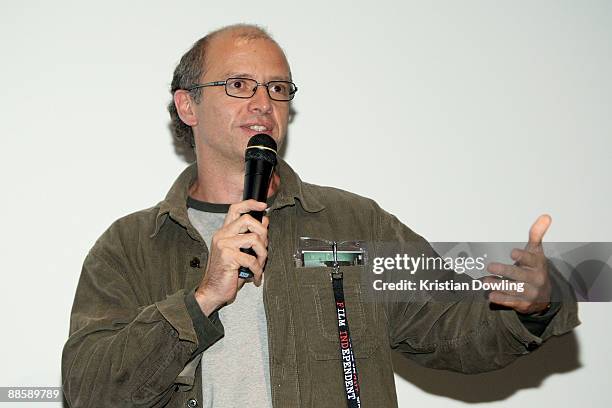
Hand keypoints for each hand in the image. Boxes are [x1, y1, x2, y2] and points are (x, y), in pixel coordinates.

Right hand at [194, 199, 268, 314]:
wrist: (213, 291)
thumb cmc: (227, 273)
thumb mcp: (240, 252)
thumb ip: (250, 237)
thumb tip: (264, 221)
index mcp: (224, 232)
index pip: (235, 209)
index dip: (250, 204)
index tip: (263, 206)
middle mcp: (222, 235)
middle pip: (247, 219)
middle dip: (263, 233)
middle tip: (264, 248)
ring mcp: (224, 245)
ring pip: (254, 238)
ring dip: (263, 254)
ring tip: (260, 266)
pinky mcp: (228, 256)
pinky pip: (252, 259)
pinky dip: (258, 270)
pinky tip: (256, 277)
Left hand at [484, 214, 551, 313]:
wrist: (544, 296)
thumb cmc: (534, 268)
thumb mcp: (536, 252)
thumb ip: (536, 235)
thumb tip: (546, 216)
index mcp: (538, 264)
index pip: (530, 259)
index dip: (522, 256)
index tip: (512, 252)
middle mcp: (535, 279)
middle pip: (519, 274)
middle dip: (505, 271)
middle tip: (490, 266)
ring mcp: (530, 293)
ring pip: (513, 289)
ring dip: (498, 284)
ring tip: (485, 281)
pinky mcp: (523, 304)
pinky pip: (511, 302)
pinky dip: (501, 299)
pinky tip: (491, 295)